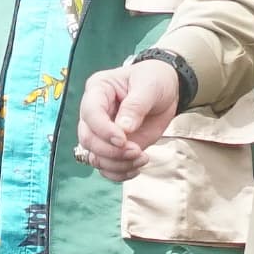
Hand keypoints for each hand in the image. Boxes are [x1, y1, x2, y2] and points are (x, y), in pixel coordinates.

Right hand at [74, 58, 182, 181]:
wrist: (166, 91)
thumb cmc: (154, 79)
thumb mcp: (149, 86)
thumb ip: (136, 105)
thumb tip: (124, 128)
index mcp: (98, 90)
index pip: (90, 113)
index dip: (103, 130)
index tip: (123, 140)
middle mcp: (94, 113)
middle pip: (87, 139)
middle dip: (110, 151)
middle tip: (135, 151)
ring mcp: (102, 132)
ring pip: (95, 157)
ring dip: (117, 165)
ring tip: (141, 158)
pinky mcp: (112, 147)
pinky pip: (106, 167)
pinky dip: (119, 173)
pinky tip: (136, 168)